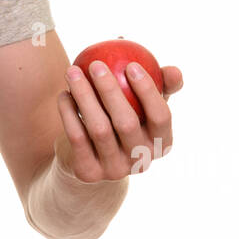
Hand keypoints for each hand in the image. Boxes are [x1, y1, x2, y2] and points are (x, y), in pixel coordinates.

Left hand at [53, 62, 180, 182]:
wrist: (92, 158)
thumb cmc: (124, 118)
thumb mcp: (144, 104)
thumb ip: (161, 85)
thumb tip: (174, 71)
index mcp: (162, 143)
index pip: (161, 117)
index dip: (148, 91)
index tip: (131, 64)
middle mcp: (142, 161)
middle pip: (127, 123)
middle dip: (110, 90)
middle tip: (95, 64)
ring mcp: (115, 170)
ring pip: (99, 129)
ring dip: (84, 96)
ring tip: (72, 72)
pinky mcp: (89, 173)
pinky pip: (77, 138)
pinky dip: (69, 113)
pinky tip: (64, 93)